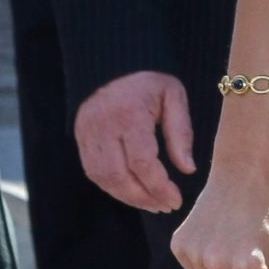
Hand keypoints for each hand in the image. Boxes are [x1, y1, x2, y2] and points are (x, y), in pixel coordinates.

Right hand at [75, 71, 196, 211]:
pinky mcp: (80, 138)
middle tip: (165, 206)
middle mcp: (103, 127)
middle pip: (119, 176)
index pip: (141, 162)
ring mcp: (87, 134)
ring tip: (152, 203)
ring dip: (128, 197)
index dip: (159, 187)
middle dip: (144, 198)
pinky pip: (93, 172)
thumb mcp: (174, 96)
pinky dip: (113, 188)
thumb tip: (188, 169)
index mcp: (129, 114)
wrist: (111, 62)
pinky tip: (132, 192)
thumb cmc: (148, 80)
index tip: (176, 200)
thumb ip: (181, 132)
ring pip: (103, 178)